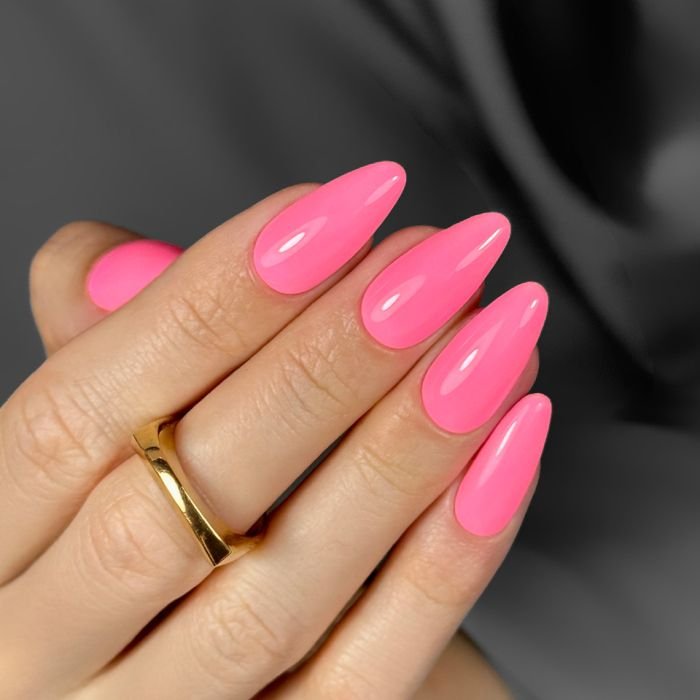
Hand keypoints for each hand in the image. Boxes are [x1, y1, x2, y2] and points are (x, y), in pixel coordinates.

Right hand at [0, 162, 549, 698]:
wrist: (217, 686)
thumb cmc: (153, 529)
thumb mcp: (104, 452)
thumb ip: (109, 359)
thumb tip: (110, 259)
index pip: (79, 408)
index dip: (210, 294)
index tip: (341, 205)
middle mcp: (53, 652)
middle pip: (186, 494)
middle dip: (325, 357)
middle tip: (436, 256)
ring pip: (287, 586)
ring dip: (408, 439)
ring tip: (498, 325)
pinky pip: (372, 677)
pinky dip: (451, 555)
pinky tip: (513, 436)